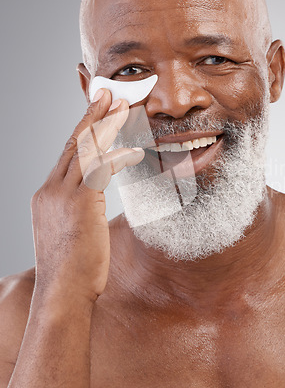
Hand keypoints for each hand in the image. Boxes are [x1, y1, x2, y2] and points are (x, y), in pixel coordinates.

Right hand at [30, 89, 143, 302]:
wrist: (62, 294)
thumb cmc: (72, 270)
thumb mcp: (71, 234)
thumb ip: (79, 213)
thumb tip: (91, 206)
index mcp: (47, 195)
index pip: (66, 155)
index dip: (81, 131)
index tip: (95, 114)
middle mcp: (49, 190)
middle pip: (73, 143)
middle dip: (92, 116)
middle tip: (108, 94)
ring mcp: (61, 195)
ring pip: (85, 149)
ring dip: (106, 125)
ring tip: (122, 105)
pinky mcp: (79, 203)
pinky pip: (101, 169)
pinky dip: (118, 156)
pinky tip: (136, 150)